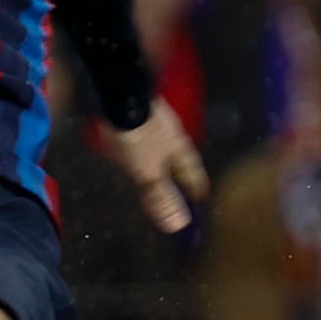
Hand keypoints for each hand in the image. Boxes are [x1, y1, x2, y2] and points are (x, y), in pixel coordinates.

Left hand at [103, 101, 209, 234]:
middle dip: (181, 165)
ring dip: (163, 149)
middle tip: (184, 177)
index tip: (202, 195)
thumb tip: (179, 225)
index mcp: (176, 148)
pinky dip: (141, 137)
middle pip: (179, 153)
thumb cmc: (135, 136)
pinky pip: (141, 126)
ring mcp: (153, 117)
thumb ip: (161, 195)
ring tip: (160, 157)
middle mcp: (170, 131)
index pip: (191, 170)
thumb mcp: (147, 171)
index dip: (196, 184)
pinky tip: (132, 139)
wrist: (118, 95)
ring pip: (163, 138)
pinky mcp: (134, 106)